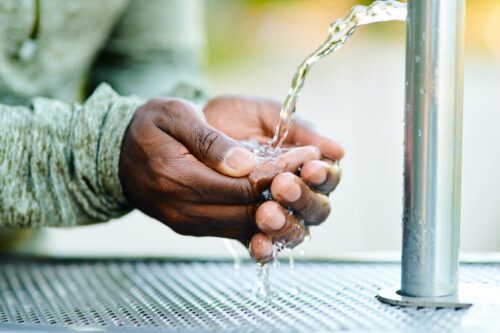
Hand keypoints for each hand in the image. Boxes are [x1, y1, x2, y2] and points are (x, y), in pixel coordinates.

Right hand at [118, 98, 331, 244]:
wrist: (117, 154)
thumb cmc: (148, 126)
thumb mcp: (174, 115)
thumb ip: (209, 140)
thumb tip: (245, 164)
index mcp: (177, 177)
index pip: (244, 183)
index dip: (280, 171)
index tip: (308, 153)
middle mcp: (182, 209)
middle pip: (249, 210)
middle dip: (286, 192)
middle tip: (314, 170)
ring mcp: (187, 224)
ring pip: (245, 226)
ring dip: (278, 209)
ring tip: (301, 185)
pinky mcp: (192, 228)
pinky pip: (232, 232)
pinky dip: (259, 221)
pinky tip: (278, 204)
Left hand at [204, 96, 343, 261]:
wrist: (188, 129)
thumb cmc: (231, 117)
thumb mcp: (265, 115)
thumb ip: (298, 129)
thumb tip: (338, 150)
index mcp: (304, 164)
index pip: (327, 177)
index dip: (325, 176)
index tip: (311, 167)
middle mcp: (294, 192)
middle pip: (316, 208)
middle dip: (303, 199)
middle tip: (282, 186)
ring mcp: (273, 211)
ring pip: (294, 230)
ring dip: (285, 224)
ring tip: (266, 213)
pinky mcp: (248, 227)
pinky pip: (263, 245)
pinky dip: (265, 248)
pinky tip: (258, 243)